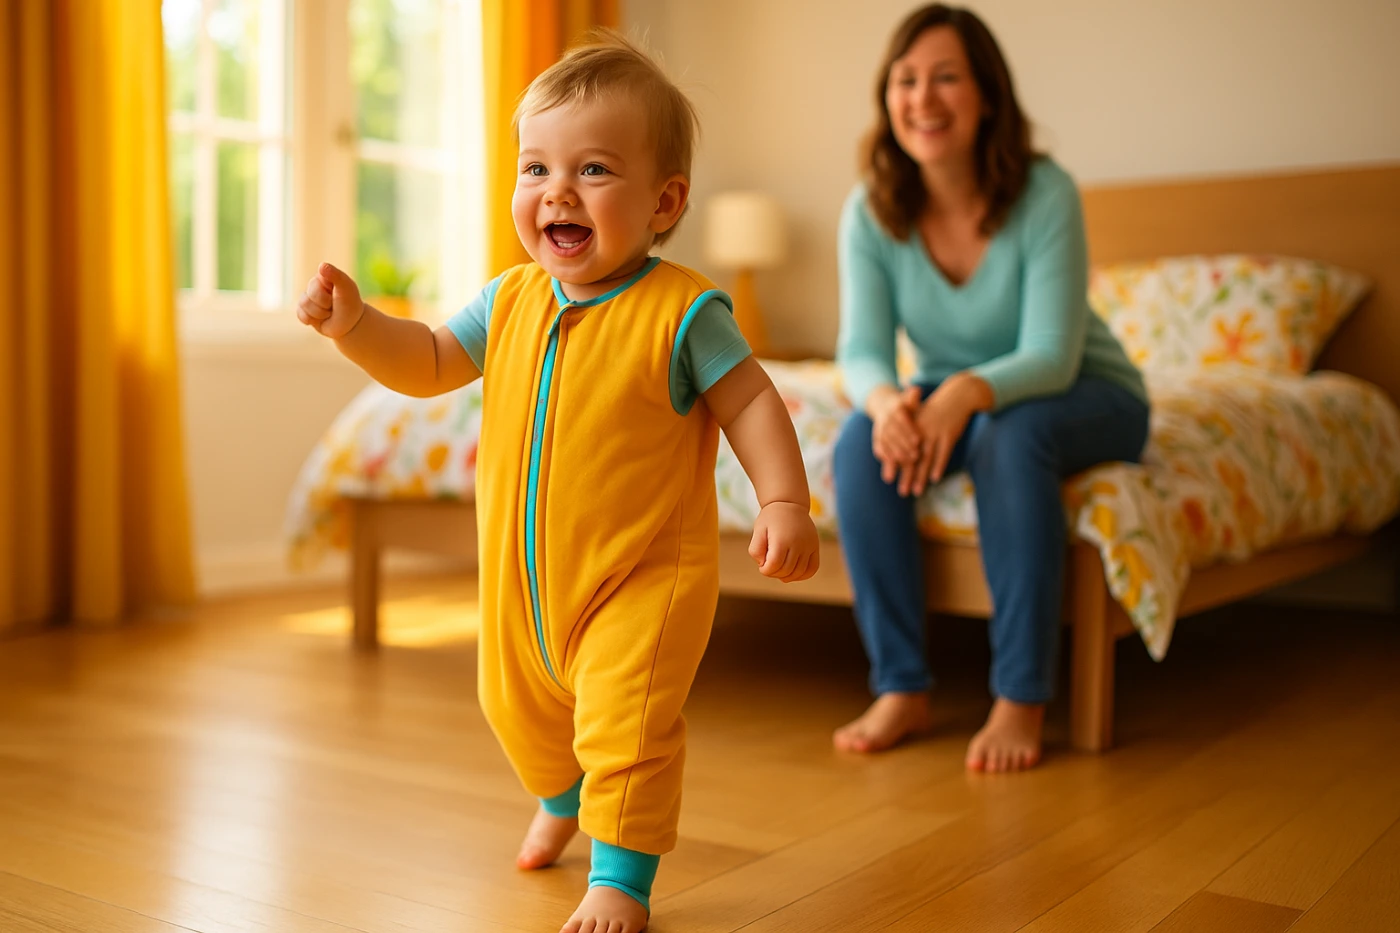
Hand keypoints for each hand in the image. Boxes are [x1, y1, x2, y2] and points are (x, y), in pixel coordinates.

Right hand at [297, 262, 364, 338]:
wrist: (351, 323)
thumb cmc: (350, 304)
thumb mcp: (346, 288)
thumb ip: (336, 276)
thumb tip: (322, 265)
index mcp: (323, 276)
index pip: (315, 286)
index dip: (326, 296)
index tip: (337, 295)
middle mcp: (314, 285)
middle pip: (308, 297)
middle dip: (324, 306)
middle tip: (334, 306)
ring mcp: (308, 297)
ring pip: (303, 306)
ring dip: (320, 314)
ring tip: (329, 312)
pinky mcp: (304, 310)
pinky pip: (300, 315)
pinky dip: (312, 320)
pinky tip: (321, 319)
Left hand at [748, 501, 819, 582]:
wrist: (789, 503)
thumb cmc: (771, 519)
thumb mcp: (758, 531)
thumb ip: (756, 549)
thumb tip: (764, 565)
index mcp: (781, 539)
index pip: (774, 566)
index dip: (765, 570)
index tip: (762, 565)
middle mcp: (798, 543)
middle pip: (786, 570)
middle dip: (774, 573)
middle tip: (769, 565)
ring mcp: (809, 545)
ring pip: (799, 572)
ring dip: (787, 576)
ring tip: (780, 569)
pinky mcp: (815, 547)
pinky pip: (812, 569)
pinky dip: (802, 575)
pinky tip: (793, 572)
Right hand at [869, 385, 922, 483]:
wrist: (883, 404)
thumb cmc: (904, 404)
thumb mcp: (908, 399)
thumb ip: (912, 397)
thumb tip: (916, 390)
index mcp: (895, 408)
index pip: (902, 420)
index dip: (909, 430)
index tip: (918, 441)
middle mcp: (885, 418)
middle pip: (894, 433)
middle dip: (904, 445)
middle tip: (916, 456)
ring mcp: (879, 428)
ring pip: (886, 442)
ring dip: (896, 452)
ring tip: (907, 462)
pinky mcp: (876, 437)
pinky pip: (878, 447)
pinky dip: (884, 456)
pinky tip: (892, 464)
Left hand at [900, 374, 989, 497]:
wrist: (957, 396)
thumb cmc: (937, 410)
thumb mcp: (921, 418)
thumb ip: (912, 434)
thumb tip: (904, 454)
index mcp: (911, 427)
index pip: (900, 448)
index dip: (894, 464)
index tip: (889, 479)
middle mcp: (921, 431)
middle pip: (911, 457)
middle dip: (906, 476)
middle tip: (902, 492)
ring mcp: (935, 432)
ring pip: (926, 458)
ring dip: (921, 476)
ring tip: (916, 491)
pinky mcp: (949, 434)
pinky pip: (943, 453)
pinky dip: (939, 466)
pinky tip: (934, 479)